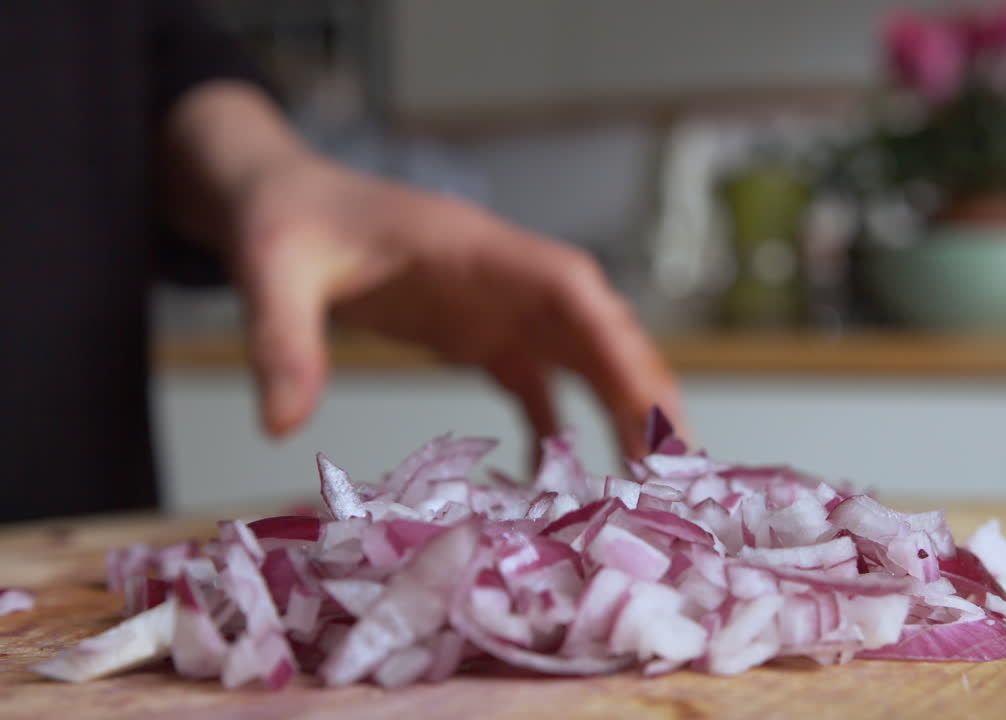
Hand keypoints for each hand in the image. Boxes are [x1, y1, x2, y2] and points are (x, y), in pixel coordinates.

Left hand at [165, 82, 683, 459]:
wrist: (275, 200)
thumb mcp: (271, 269)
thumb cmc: (281, 219)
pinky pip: (536, 379)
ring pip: (581, 355)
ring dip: (619, 407)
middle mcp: (501, 278)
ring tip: (651, 474)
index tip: (648, 398)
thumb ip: (282, 335)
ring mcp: (494, 307)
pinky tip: (568, 474)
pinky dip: (559, 422)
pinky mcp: (477, 334)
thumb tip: (281, 424)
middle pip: (596, 327)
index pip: (567, 286)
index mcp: (472, 249)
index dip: (614, 340)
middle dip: (640, 386)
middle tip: (676, 460)